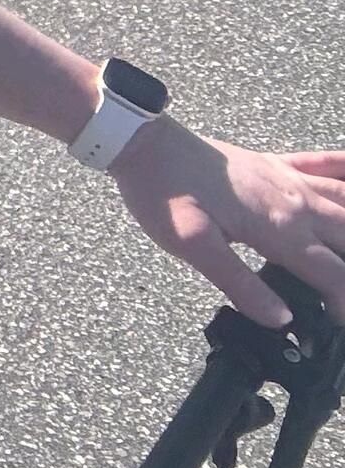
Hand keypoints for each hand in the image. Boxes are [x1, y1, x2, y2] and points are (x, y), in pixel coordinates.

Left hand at [111, 119, 344, 324]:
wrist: (143, 142)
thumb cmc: (162, 190)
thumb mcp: (191, 245)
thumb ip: (238, 283)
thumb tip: (279, 318)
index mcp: (279, 226)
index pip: (333, 274)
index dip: (343, 304)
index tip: (338, 326)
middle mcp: (295, 201)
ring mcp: (288, 180)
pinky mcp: (275, 165)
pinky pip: (326, 164)